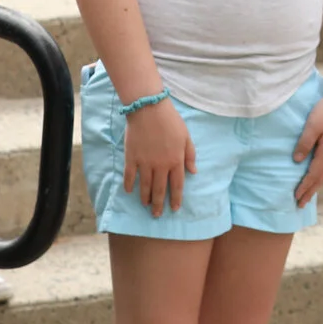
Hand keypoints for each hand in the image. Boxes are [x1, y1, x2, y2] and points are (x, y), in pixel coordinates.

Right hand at [123, 98, 196, 219]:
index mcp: (175, 160)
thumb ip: (190, 155)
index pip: (177, 185)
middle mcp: (160, 165)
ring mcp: (145, 163)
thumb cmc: (170, 120)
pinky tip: (129, 192)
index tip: (174, 208)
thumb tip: (193, 172)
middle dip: (158, 204)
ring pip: (145, 186)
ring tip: (145, 205)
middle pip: (159, 189)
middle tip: (156, 215)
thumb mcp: (186, 136)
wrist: (148, 108)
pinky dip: (129, 185)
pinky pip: (129, 176)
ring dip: (145, 198)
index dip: (176, 198)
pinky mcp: (131, 158)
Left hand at [293, 77, 322, 205]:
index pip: (313, 175)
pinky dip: (320, 176)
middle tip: (300, 204)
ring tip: (308, 194)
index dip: (304, 187)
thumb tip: (296, 162)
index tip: (295, 198)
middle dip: (310, 192)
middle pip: (320, 178)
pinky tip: (317, 175)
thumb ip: (304, 143)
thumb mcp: (312, 125)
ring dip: (316, 185)